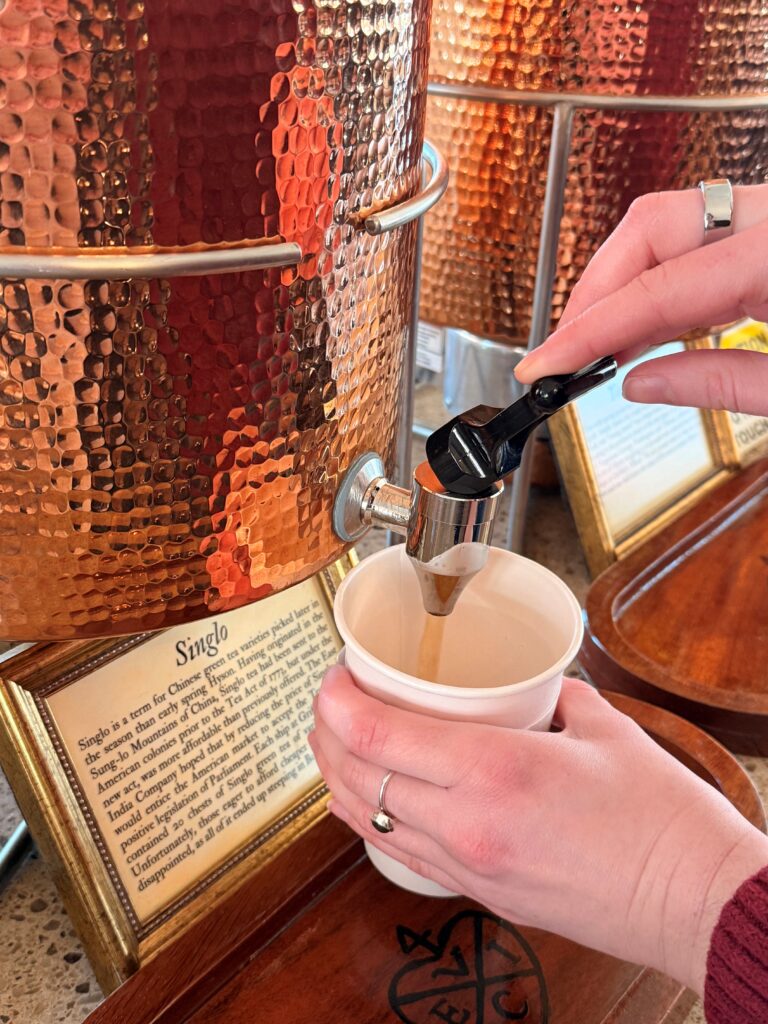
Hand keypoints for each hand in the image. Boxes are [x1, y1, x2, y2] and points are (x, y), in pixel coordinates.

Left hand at [310, 667, 767, 994]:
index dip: (335, 701)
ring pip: (365, 821)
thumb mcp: (603, 729)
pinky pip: (397, 852)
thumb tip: (532, 685)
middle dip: (324, 733)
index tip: (330, 675)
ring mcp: (467, 865)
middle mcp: (466, 822)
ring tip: (335, 740)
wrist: (689, 899)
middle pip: (355, 776)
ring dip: (337, 776)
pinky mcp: (477, 893)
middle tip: (328, 700)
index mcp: (494, 769)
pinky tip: (368, 794)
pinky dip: (368, 817)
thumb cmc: (659, 817)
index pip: (378, 734)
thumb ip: (553, 697)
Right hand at [514, 184, 767, 415]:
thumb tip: (641, 385)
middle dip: (592, 291)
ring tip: (594, 346)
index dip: (588, 329)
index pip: (656, 288)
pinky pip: (700, 239)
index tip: (545, 363)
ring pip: (668, 224)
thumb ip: (722, 383)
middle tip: (562, 349)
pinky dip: (659, 280)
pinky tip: (641, 325)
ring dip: (621, 285)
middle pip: (649, 227)